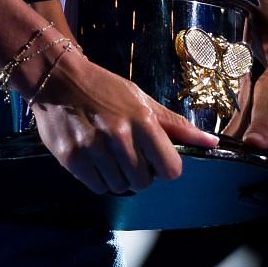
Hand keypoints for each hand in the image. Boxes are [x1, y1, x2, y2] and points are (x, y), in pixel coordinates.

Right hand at [32, 58, 221, 194]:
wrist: (56, 79)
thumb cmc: (103, 88)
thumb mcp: (141, 99)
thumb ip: (175, 124)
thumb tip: (211, 142)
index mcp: (142, 121)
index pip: (170, 169)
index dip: (163, 166)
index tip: (153, 157)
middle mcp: (119, 136)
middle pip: (143, 182)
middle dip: (137, 171)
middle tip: (124, 151)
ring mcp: (94, 149)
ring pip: (120, 187)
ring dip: (116, 175)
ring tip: (106, 152)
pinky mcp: (72, 158)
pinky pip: (97, 187)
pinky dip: (98, 178)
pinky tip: (93, 158)